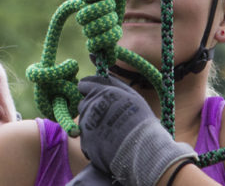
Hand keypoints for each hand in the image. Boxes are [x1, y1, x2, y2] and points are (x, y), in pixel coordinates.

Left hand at [77, 75, 195, 185]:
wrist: (141, 149)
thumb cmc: (140, 120)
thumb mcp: (131, 95)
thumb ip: (114, 83)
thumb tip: (103, 74)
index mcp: (101, 92)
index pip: (83, 85)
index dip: (88, 89)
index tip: (94, 94)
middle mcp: (90, 106)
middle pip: (83, 103)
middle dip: (92, 106)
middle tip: (108, 116)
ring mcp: (86, 124)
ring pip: (84, 120)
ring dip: (92, 122)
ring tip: (110, 130)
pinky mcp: (85, 141)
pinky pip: (86, 137)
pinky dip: (93, 139)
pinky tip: (107, 141)